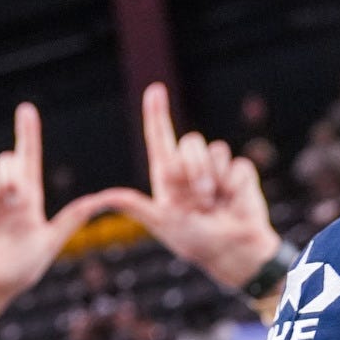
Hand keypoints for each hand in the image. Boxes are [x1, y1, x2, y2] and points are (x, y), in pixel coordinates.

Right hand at [0, 102, 121, 339]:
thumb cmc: (19, 271)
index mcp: (28, 199)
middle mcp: (4, 196)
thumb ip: (72, 219)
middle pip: (5, 159)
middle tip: (9, 200)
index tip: (27, 110)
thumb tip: (104, 199)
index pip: (28, 158)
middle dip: (8, 174)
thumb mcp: (49, 244)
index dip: (28, 133)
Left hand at [92, 83, 280, 291]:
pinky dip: (234, 183)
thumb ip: (135, 206)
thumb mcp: (162, 223)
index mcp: (167, 178)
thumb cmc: (193, 240)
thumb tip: (100, 198)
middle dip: (194, 168)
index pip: (160, 140)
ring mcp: (215, 168)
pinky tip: (233, 198)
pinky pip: (236, 163)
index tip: (154, 90)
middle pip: (189, 142)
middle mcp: (190, 168)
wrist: (232, 249)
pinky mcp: (239, 171)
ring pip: (214, 149)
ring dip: (214, 178)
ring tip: (214, 202)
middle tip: (199, 199)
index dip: (157, 115)